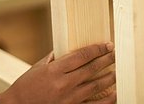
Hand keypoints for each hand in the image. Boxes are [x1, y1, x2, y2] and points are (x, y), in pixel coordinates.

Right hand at [0, 42, 115, 103]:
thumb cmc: (26, 86)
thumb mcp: (38, 67)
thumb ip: (55, 58)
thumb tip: (68, 49)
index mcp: (55, 70)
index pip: (82, 56)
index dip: (97, 49)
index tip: (107, 45)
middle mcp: (63, 84)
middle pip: (91, 69)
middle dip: (106, 60)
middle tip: (116, 54)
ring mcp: (69, 99)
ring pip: (95, 86)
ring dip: (109, 77)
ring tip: (118, 71)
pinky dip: (106, 99)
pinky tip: (114, 93)